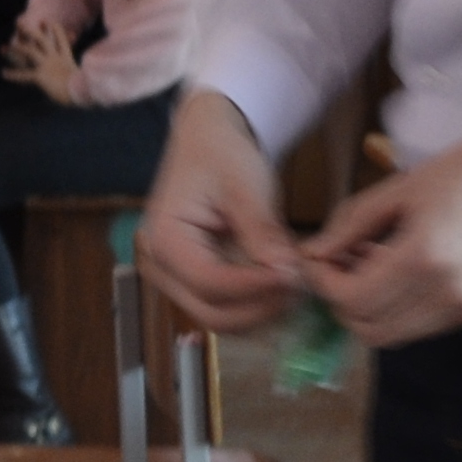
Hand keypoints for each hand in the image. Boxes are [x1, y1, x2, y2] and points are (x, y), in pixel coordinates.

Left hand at [3, 22, 84, 105]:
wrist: (85, 92)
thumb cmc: (88, 89)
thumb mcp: (85, 78)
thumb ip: (84, 75)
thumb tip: (90, 83)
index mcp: (67, 59)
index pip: (61, 40)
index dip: (56, 30)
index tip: (49, 21)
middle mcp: (56, 59)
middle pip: (42, 40)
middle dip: (30, 31)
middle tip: (18, 22)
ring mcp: (48, 66)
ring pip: (30, 52)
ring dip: (17, 49)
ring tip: (3, 47)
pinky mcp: (41, 77)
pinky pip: (25, 75)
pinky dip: (14, 74)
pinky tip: (3, 73)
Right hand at [135, 91, 307, 335]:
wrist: (208, 142)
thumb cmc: (221, 154)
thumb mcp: (244, 186)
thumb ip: (262, 232)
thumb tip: (288, 274)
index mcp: (164, 241)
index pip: (209, 283)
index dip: (255, 287)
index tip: (295, 277)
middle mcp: (160, 269)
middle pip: (212, 314)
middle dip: (261, 308)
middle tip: (301, 287)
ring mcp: (175, 280)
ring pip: (220, 320)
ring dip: (262, 312)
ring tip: (295, 286)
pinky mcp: (193, 283)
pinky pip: (225, 308)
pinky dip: (256, 306)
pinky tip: (281, 286)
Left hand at [300, 114, 461, 346]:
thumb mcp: (413, 183)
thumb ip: (357, 220)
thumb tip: (318, 250)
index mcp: (425, 258)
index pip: (351, 300)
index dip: (325, 284)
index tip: (322, 259)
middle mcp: (449, 296)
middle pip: (371, 330)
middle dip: (346, 302)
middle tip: (346, 264)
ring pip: (401, 334)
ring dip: (378, 308)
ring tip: (382, 264)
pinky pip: (433, 324)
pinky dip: (410, 307)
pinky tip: (416, 270)